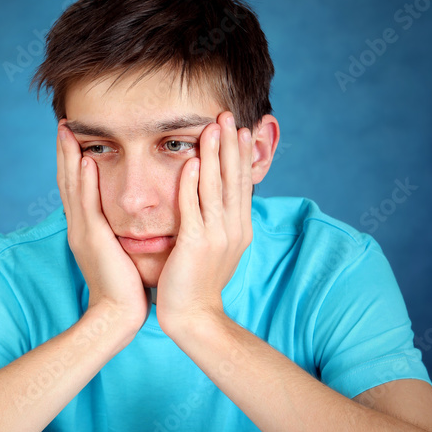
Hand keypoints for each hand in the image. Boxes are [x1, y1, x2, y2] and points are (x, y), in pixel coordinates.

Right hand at [56, 121, 149, 334]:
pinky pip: (88, 204)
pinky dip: (85, 181)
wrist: (117, 315)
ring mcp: (82, 231)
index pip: (76, 188)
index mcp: (85, 229)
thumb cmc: (125, 288)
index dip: (73, 162)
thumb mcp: (119, 253)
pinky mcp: (93, 239)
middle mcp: (79, 226)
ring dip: (69, 157)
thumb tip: (127, 221)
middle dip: (64, 152)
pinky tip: (86, 160)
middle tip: (62, 124)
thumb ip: (118, 234)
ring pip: (72, 187)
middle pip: (68, 181)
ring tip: (67, 131)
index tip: (74, 138)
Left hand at [155, 111, 253, 335]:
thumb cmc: (198, 283)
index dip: (240, 155)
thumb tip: (219, 199)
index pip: (241, 184)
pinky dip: (192, 182)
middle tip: (228, 115)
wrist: (193, 316)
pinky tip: (190, 161)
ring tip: (212, 127)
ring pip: (215, 186)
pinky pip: (193, 206)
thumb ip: (219, 222)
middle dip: (230, 145)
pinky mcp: (195, 243)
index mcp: (239, 228)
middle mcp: (233, 228)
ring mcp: (216, 236)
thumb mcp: (217, 248)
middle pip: (233, 179)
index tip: (238, 128)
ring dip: (214, 154)